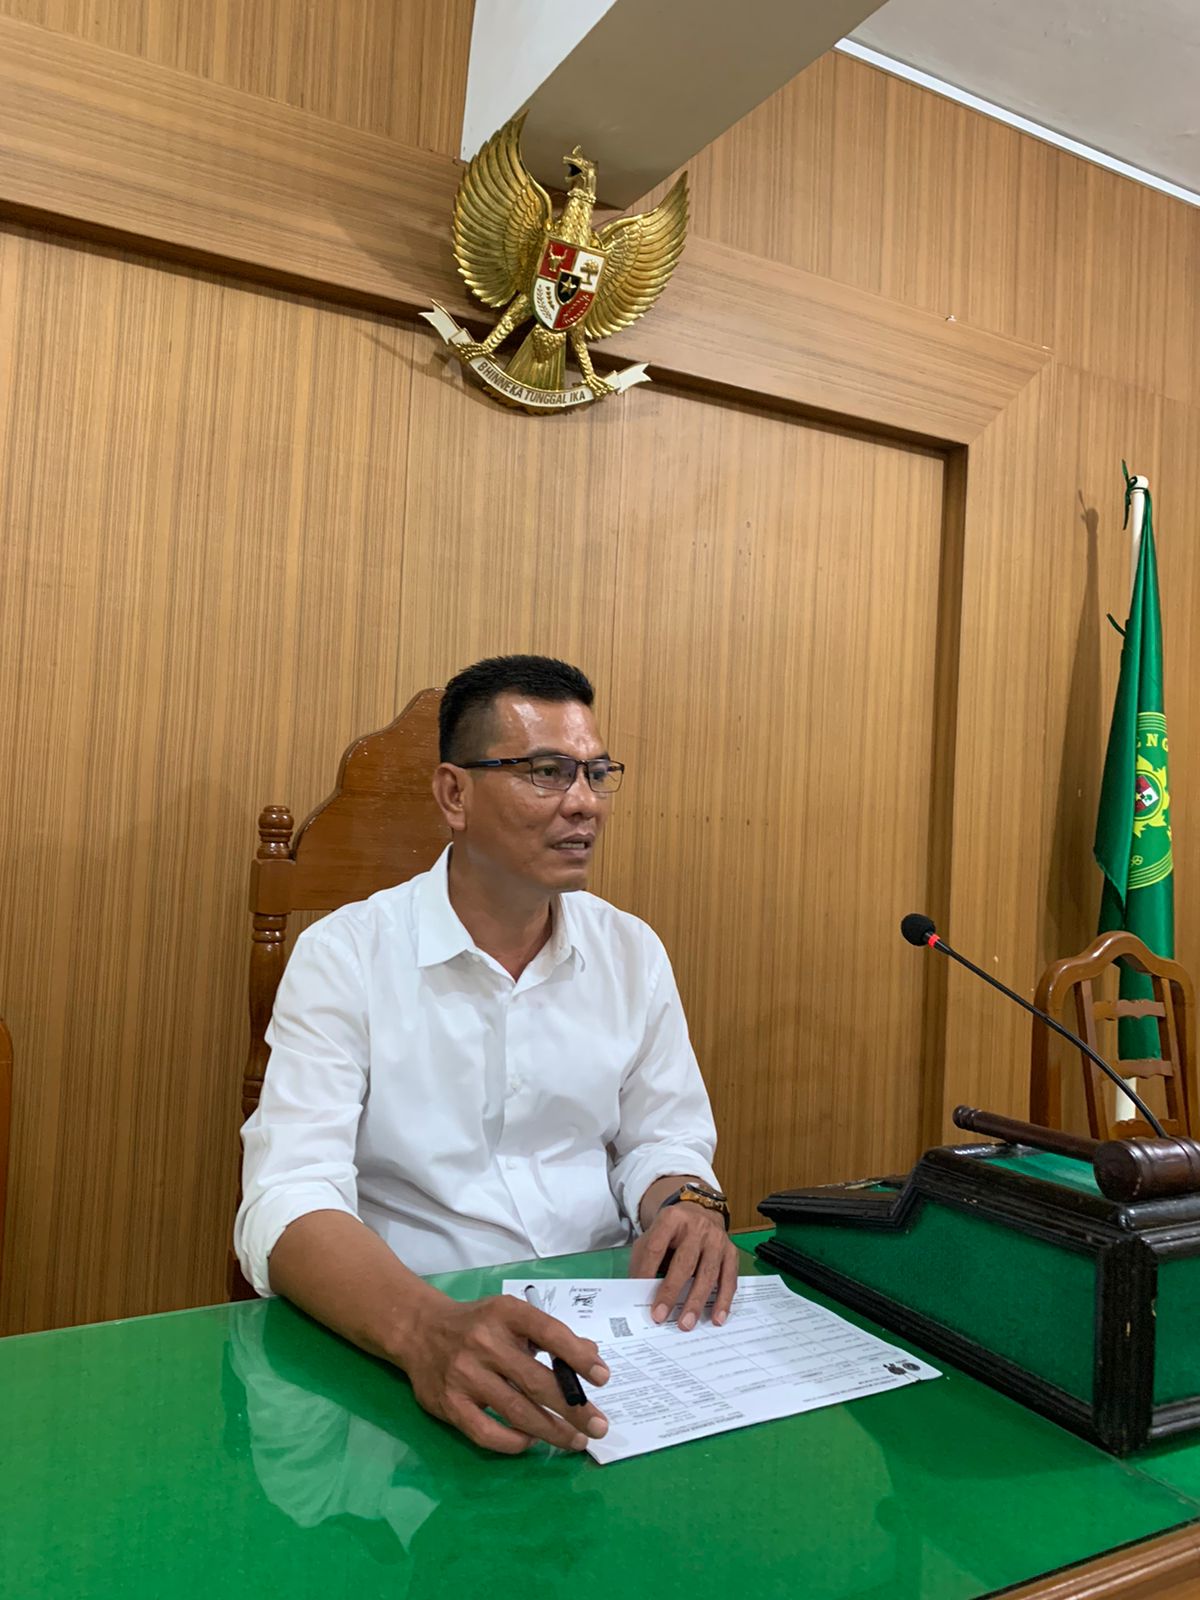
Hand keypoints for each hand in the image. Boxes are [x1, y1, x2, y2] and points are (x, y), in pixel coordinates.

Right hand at [397, 1292, 610, 1454]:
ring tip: (575, 1441)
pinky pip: (487, 1433)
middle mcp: (484, 1342)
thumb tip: (591, 1357)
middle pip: (536, 1381)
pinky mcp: (449, 1404)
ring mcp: (464, 1375)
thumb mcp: (513, 1317)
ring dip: (552, 1431)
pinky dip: (514, 1442)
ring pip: (517, 1411)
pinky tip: (532, 1442)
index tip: (603, 1378)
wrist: (420, 1331)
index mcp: (505, 1313)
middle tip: (599, 1426)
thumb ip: (550, 1336)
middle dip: (573, 1407)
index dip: (577, 1357)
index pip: (548, 1333)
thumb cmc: (479, 1324)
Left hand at [629, 1202, 738, 1330]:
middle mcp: (697, 1226)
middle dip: (671, 1291)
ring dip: (696, 1302)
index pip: (656, 1248)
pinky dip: (723, 1300)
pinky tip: (716, 1318)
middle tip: (661, 1316)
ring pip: (708, 1273)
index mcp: (671, 1219)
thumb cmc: (670, 1234)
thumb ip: (644, 1261)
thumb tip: (639, 1295)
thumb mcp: (652, 1237)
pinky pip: (729, 1279)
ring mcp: (717, 1239)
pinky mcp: (731, 1252)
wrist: (700, 1214)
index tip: (641, 1297)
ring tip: (686, 1324)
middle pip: (684, 1263)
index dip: (647, 1272)